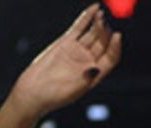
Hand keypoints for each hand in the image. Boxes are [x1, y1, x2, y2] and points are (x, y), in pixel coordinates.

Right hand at [7, 4, 122, 118]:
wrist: (33, 92)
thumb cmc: (54, 96)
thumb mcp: (73, 90)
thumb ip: (86, 78)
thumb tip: (96, 69)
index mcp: (96, 74)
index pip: (111, 57)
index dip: (115, 47)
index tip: (117, 36)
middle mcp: (89, 61)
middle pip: (102, 43)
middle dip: (105, 32)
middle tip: (104, 22)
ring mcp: (78, 51)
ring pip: (92, 34)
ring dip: (97, 23)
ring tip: (101, 13)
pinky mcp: (66, 43)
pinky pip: (78, 28)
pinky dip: (86, 18)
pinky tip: (94, 9)